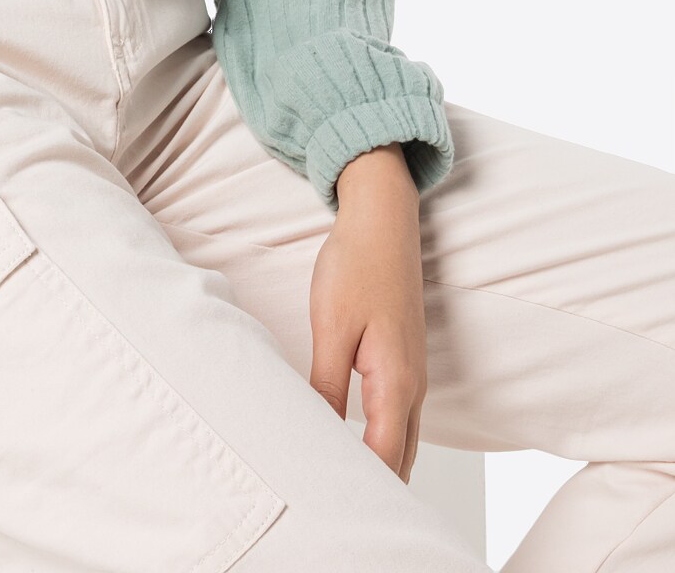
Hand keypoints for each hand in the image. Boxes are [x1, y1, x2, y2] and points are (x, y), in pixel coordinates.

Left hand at [307, 143, 425, 481]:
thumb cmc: (357, 266)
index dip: (363, 489)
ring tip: (343, 490)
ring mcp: (412, 375)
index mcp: (396, 382)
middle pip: (400, 459)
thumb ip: (327, 384)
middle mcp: (412, 386)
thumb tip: (319, 432)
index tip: (335, 508)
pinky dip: (382, 443)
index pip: (385, 457)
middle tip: (337, 510)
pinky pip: (398, 419)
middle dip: (376, 490)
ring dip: (380, 468)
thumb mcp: (331, 326)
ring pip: (401, 441)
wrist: (382, 222)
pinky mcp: (403, 363)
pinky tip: (354, 447)